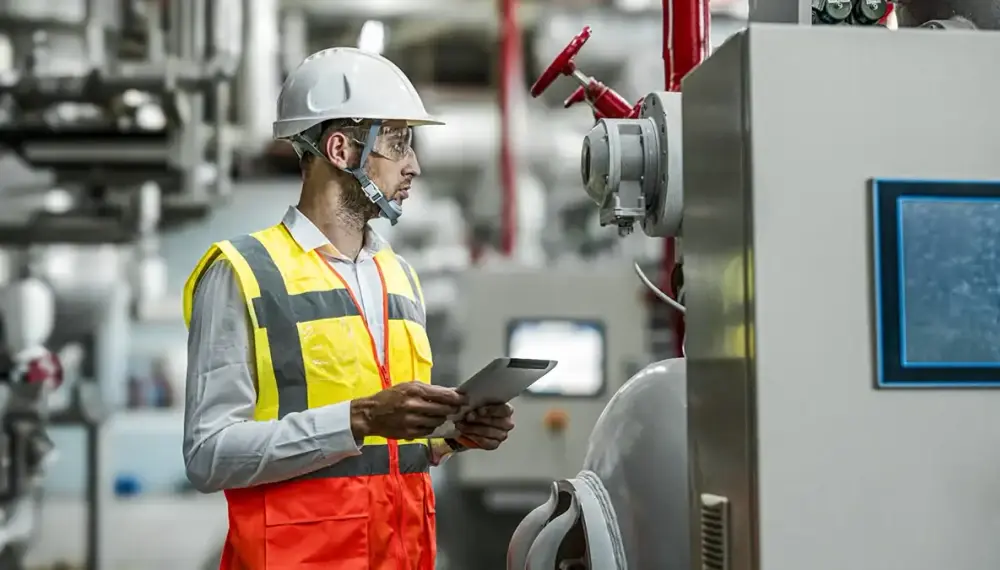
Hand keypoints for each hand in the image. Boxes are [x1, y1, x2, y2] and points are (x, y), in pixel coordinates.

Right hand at [351, 382, 466, 439]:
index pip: (443, 395)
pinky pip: (428, 431)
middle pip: (443, 409)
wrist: (370, 414)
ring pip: (437, 421)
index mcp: (414, 390)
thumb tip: (451, 393)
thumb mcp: (408, 387)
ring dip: (441, 419)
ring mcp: (411, 421)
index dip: (456, 398)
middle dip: (452, 409)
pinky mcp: (409, 433)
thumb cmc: (390, 397)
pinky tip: (429, 423)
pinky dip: (431, 427)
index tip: (464, 399)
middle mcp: (413, 405)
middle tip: (457, 409)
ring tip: (441, 415)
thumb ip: (429, 390)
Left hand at [455, 404, 513, 450]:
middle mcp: (507, 423)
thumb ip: (475, 399)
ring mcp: (502, 435)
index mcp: (506, 409)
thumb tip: (467, 396)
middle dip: (480, 419)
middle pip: (497, 422)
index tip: (479, 410)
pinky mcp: (494, 444)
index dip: (492, 410)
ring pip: (489, 432)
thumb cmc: (474, 410)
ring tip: (461, 425)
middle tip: (467, 417)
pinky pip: (486, 443)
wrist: (467, 424)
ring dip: (473, 428)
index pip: (505, 410)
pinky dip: (474, 437)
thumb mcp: (475, 401)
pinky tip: (465, 433)